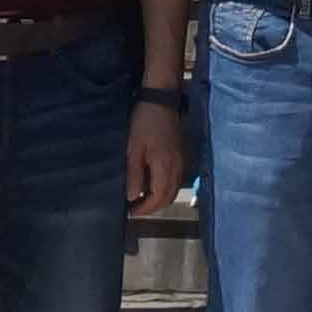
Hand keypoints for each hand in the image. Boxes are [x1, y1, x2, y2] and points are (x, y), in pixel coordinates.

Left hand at [123, 101, 187, 217]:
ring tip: (141, 197)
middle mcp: (177, 167)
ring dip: (159, 198)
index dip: (145, 209)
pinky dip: (164, 187)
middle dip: (153, 206)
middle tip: (135, 208)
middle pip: (168, 197)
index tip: (130, 211)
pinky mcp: (180, 154)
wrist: (161, 99)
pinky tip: (152, 182)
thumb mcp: (133, 149)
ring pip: (173, 189)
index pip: (158, 198)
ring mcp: (181, 160)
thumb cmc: (144, 123)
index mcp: (165, 167)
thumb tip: (132, 196)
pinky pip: (175, 179)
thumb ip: (134, 174)